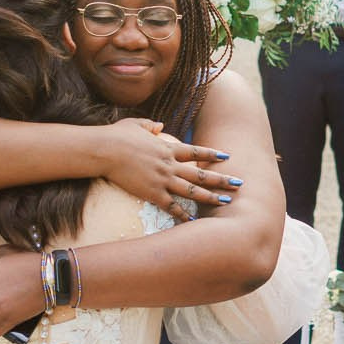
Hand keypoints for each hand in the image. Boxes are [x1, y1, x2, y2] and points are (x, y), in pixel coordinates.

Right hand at [98, 116, 238, 207]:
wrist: (105, 150)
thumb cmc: (117, 135)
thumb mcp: (136, 124)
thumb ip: (150, 125)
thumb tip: (159, 126)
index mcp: (167, 148)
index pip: (195, 152)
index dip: (211, 154)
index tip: (226, 156)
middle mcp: (169, 165)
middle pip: (200, 174)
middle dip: (221, 179)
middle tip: (239, 184)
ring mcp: (162, 180)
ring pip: (192, 192)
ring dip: (210, 197)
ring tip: (226, 202)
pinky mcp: (152, 193)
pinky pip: (171, 206)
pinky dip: (182, 213)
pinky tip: (193, 219)